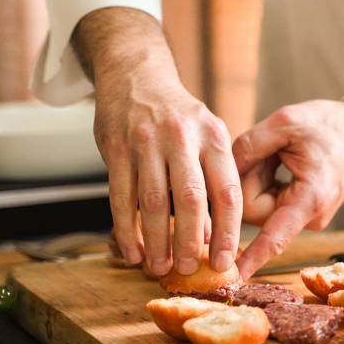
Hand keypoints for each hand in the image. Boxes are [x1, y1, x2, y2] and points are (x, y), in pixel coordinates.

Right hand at [73, 7, 242, 274]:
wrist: (136, 74)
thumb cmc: (178, 117)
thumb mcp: (206, 136)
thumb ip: (211, 180)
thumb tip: (210, 236)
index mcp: (214, 136)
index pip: (227, 192)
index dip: (227, 232)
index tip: (224, 262)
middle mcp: (182, 137)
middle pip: (190, 200)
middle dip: (189, 241)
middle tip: (187, 268)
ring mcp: (147, 141)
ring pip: (152, 202)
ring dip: (156, 240)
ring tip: (159, 266)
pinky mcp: (116, 147)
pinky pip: (121, 197)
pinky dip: (126, 229)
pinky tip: (132, 251)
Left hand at [232, 99, 343, 277]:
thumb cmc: (327, 125)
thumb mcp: (284, 122)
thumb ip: (247, 147)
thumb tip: (217, 177)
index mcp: (311, 197)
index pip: (275, 236)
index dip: (252, 257)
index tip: (233, 277)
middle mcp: (310, 217)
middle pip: (254, 212)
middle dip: (250, 179)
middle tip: (271, 150)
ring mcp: (306, 219)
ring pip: (258, 206)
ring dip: (258, 178)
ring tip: (281, 154)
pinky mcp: (299, 215)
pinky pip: (267, 203)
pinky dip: (266, 181)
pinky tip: (282, 162)